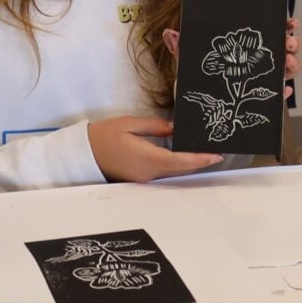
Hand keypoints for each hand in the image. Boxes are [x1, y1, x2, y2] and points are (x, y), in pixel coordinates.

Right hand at [87, 115, 222, 182]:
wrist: (84, 153)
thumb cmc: (105, 136)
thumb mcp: (130, 124)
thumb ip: (156, 126)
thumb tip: (176, 129)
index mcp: (147, 158)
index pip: (180, 161)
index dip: (200, 159)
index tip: (216, 155)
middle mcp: (148, 173)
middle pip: (180, 169)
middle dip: (199, 162)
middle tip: (217, 151)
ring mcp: (144, 178)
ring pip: (173, 172)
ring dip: (189, 164)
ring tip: (206, 153)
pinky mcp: (141, 178)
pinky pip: (164, 172)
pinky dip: (177, 165)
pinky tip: (185, 157)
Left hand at [163, 17, 300, 99]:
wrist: (194, 117)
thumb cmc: (194, 88)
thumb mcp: (187, 67)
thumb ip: (181, 50)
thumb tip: (170, 33)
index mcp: (241, 50)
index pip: (266, 33)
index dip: (283, 26)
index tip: (291, 23)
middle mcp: (254, 63)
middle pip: (283, 48)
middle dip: (291, 43)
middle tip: (288, 44)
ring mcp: (260, 81)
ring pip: (286, 69)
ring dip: (293, 65)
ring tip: (288, 64)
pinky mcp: (261, 101)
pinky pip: (277, 95)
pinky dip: (283, 92)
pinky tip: (284, 90)